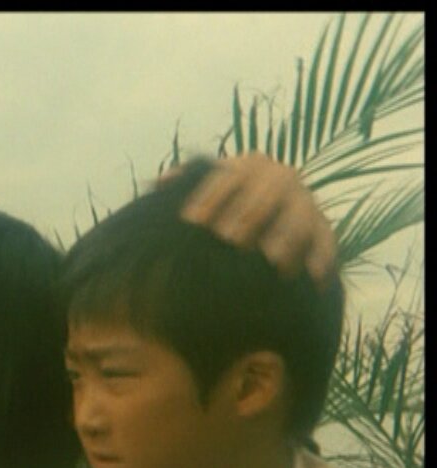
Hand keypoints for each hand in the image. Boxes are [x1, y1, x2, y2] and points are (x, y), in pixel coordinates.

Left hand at [177, 152, 336, 290]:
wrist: (266, 211)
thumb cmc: (224, 203)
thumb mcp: (206, 189)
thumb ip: (186, 183)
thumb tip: (163, 182)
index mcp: (250, 166)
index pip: (229, 177)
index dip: (208, 196)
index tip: (190, 219)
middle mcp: (282, 178)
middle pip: (267, 194)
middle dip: (247, 215)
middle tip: (228, 238)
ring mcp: (305, 202)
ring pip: (299, 216)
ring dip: (287, 236)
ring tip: (272, 258)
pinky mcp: (322, 227)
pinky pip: (326, 241)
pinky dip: (322, 258)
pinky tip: (313, 279)